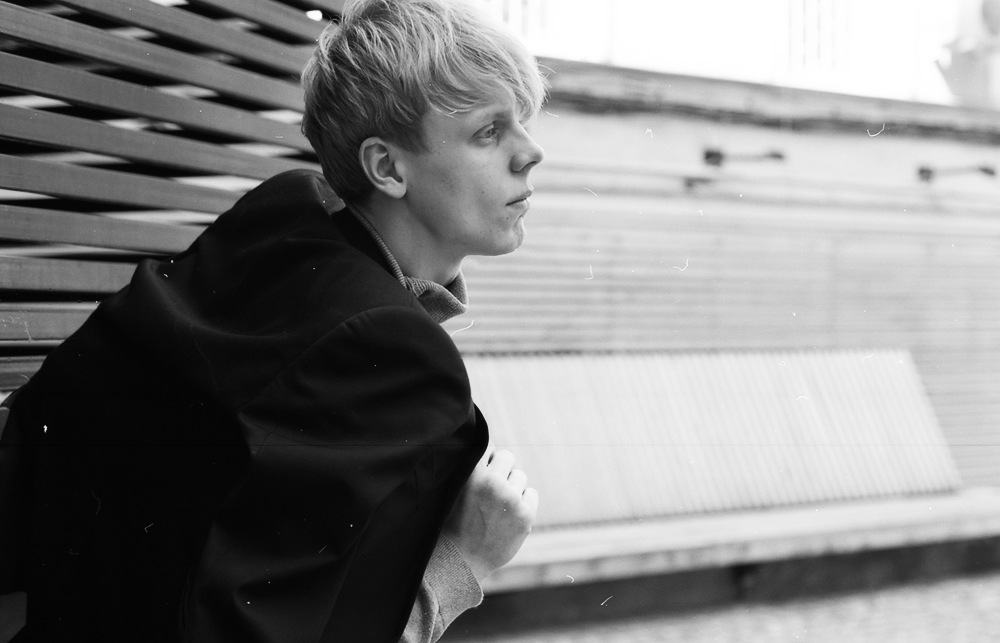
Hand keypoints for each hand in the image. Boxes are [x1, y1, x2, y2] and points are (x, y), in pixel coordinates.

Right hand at [442, 443, 537, 581]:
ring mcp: (511, 498)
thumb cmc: (455, 524)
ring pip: (520, 476)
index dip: (486, 458)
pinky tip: (510, 514)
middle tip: (492, 487)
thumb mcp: (455, 490)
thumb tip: (491, 451)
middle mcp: (492, 482)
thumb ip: (472, 470)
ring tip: (498, 506)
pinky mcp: (526, 514)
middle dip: (501, 469)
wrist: (461, 561)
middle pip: (507, 457)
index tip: (483, 469)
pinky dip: (524, 501)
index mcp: (471, 473)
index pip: (488, 446)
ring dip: (512, 486)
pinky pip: (531, 493)